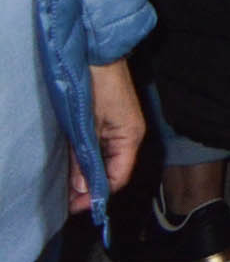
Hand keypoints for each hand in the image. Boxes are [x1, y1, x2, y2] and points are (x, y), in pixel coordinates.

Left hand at [69, 58, 140, 210]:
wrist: (98, 55)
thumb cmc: (99, 85)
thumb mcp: (88, 125)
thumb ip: (85, 157)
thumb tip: (81, 188)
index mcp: (130, 137)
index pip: (118, 177)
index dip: (98, 195)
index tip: (76, 207)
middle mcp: (128, 137)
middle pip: (112, 172)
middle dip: (90, 189)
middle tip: (66, 201)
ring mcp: (118, 130)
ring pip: (104, 162)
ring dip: (86, 176)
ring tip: (66, 189)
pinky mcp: (107, 124)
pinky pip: (99, 151)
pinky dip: (86, 162)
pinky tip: (72, 168)